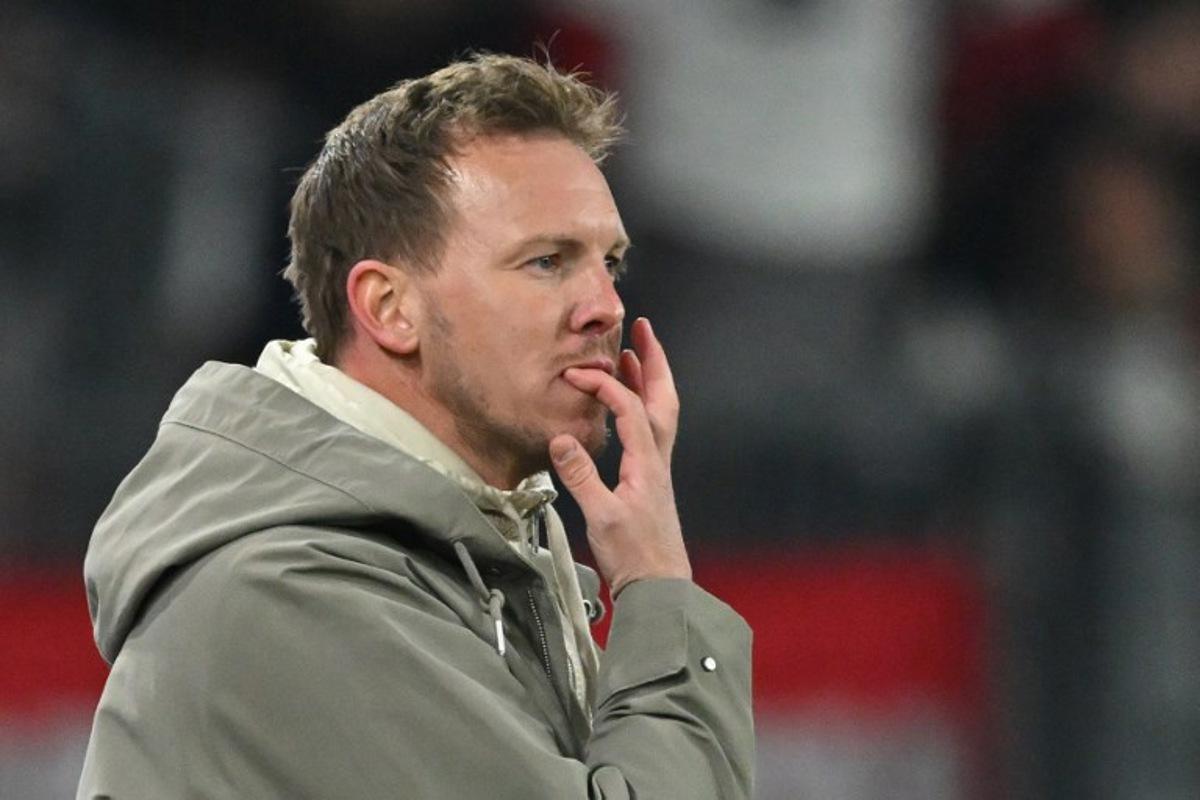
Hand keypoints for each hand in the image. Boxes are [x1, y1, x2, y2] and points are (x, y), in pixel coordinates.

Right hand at [549, 317, 691, 596]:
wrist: (659, 585)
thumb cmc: (634, 555)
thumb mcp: (601, 516)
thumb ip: (581, 476)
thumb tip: (561, 438)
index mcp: (647, 462)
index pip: (628, 407)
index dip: (603, 386)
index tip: (576, 375)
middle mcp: (658, 459)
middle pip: (662, 398)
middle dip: (653, 362)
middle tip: (643, 330)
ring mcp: (658, 468)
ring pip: (661, 412)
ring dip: (650, 381)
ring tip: (634, 357)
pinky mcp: (652, 480)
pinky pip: (652, 430)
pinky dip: (643, 407)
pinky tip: (628, 408)